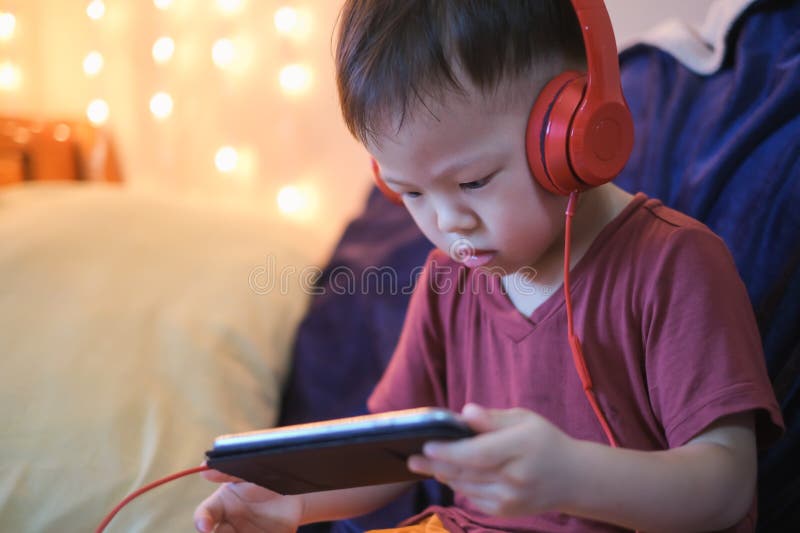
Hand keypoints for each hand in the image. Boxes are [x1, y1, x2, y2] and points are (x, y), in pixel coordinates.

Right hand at [194, 468, 303, 532]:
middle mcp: (230, 524)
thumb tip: (204, 469)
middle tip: (231, 532)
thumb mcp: (247, 470)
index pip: (204, 515)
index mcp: (221, 505)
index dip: (201, 521)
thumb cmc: (264, 475)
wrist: (293, 488)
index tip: (205, 526)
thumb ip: (227, 471)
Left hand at [407, 404, 574, 516]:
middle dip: (435, 465)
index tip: (427, 445)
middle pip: (467, 472)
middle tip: (412, 458)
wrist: (574, 479)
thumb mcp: (524, 419)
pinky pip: (473, 498)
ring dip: (443, 474)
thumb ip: (492, 418)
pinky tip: (448, 474)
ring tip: (424, 463)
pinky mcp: (506, 511)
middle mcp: (516, 477)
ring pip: (466, 486)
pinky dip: (459, 485)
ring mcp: (511, 499)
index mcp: (522, 447)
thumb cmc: (544, 441)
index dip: (450, 451)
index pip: (478, 453)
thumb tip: (464, 412)